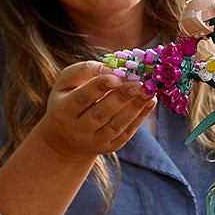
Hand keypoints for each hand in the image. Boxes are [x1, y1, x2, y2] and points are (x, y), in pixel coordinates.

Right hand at [34, 61, 155, 160]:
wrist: (65, 139)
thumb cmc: (68, 100)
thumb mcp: (66, 82)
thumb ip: (85, 71)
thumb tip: (110, 68)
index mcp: (64, 110)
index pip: (82, 98)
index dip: (99, 87)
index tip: (116, 76)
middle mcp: (78, 129)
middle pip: (101, 113)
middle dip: (122, 97)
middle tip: (140, 84)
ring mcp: (95, 141)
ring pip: (117, 125)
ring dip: (135, 108)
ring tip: (149, 91)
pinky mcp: (110, 147)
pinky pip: (126, 133)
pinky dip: (140, 117)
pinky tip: (150, 102)